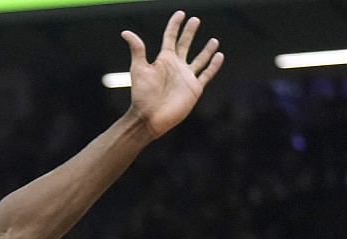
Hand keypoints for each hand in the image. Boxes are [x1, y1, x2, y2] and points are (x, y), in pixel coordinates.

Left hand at [124, 11, 222, 138]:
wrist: (149, 118)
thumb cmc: (142, 95)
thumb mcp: (139, 69)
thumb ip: (137, 49)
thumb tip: (126, 32)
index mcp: (164, 60)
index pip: (171, 37)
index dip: (175, 25)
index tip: (180, 13)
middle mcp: (176, 66)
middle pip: (185, 45)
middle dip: (189, 32)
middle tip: (195, 20)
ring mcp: (186, 77)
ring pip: (199, 59)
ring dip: (206, 50)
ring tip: (214, 40)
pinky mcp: (194, 88)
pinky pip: (206, 74)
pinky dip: (214, 66)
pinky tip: (220, 56)